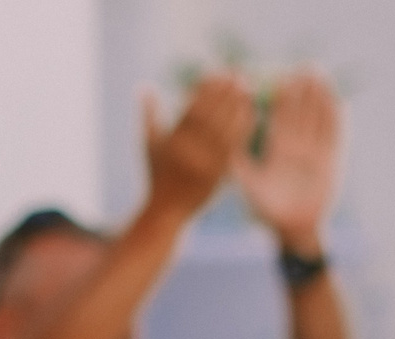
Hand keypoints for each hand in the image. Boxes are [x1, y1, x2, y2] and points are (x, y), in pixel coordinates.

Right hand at [141, 71, 251, 222]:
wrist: (167, 210)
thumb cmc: (157, 174)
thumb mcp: (149, 145)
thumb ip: (148, 115)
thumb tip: (143, 87)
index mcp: (171, 142)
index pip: (192, 108)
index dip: (205, 89)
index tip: (217, 72)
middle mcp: (188, 152)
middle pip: (211, 115)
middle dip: (224, 92)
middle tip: (237, 73)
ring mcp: (204, 163)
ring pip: (225, 127)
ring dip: (238, 105)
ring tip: (247, 86)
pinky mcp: (219, 173)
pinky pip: (235, 144)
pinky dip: (244, 126)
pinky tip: (251, 110)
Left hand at [234, 68, 341, 253]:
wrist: (294, 228)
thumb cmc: (268, 212)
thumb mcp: (251, 188)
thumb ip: (240, 169)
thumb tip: (224, 151)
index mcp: (276, 151)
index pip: (279, 119)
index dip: (281, 100)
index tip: (280, 78)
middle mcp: (296, 148)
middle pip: (301, 113)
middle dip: (303, 90)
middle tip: (305, 66)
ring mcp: (315, 152)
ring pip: (318, 118)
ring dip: (320, 98)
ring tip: (321, 75)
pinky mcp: (332, 159)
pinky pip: (334, 135)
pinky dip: (336, 119)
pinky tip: (338, 100)